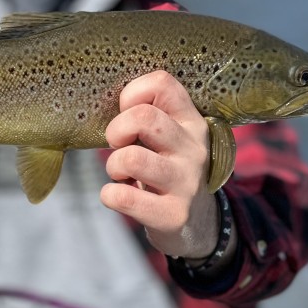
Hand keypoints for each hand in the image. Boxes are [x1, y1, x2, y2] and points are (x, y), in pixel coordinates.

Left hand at [100, 70, 229, 260]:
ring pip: (132, 158)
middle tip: (117, 145)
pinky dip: (110, 195)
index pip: (162, 83)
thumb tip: (108, 101)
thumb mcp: (171, 137)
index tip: (126, 114)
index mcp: (192, 122)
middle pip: (144, 117)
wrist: (199, 224)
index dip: (131, 94)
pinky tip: (119, 195)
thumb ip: (149, 115)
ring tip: (120, 172)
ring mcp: (187, 183)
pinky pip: (124, 197)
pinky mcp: (174, 215)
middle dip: (117, 130)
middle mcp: (194, 149)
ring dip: (114, 165)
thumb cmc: (170, 169)